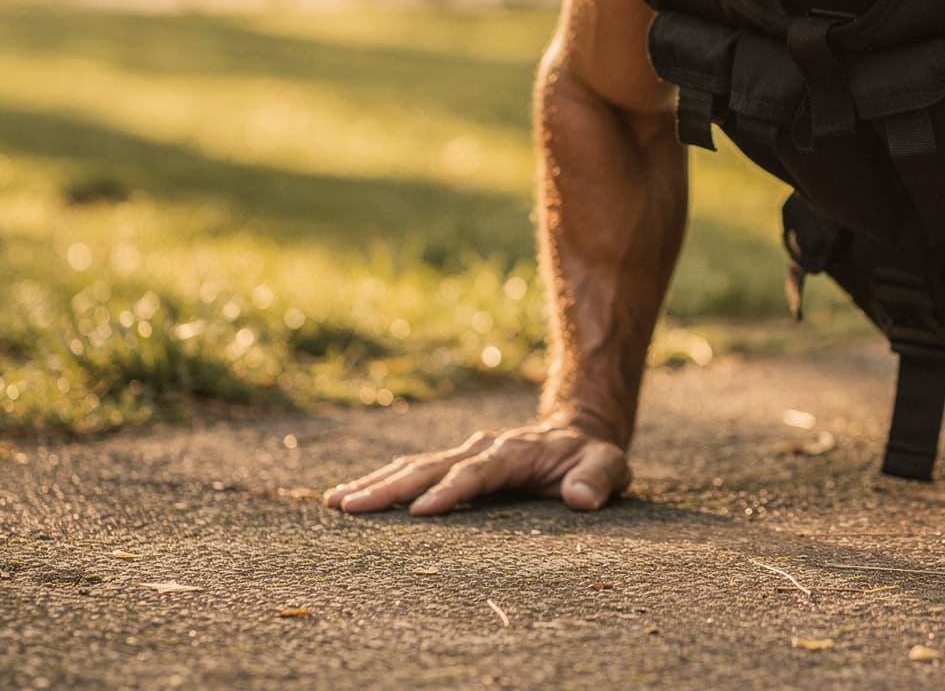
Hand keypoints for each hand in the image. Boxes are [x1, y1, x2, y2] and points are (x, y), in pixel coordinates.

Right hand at [321, 422, 628, 516]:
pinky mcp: (453, 463)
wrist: (578, 432)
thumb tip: (580, 498)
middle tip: (349, 506)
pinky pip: (412, 471)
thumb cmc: (592, 457)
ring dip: (374, 483)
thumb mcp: (609, 465)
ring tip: (335, 503)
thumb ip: (599, 479)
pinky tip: (347, 498)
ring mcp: (464, 454)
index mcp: (514, 451)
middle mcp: (481, 448)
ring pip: (412, 466)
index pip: (477, 472)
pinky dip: (380, 482)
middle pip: (429, 466)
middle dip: (389, 487)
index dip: (450, 490)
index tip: (419, 512)